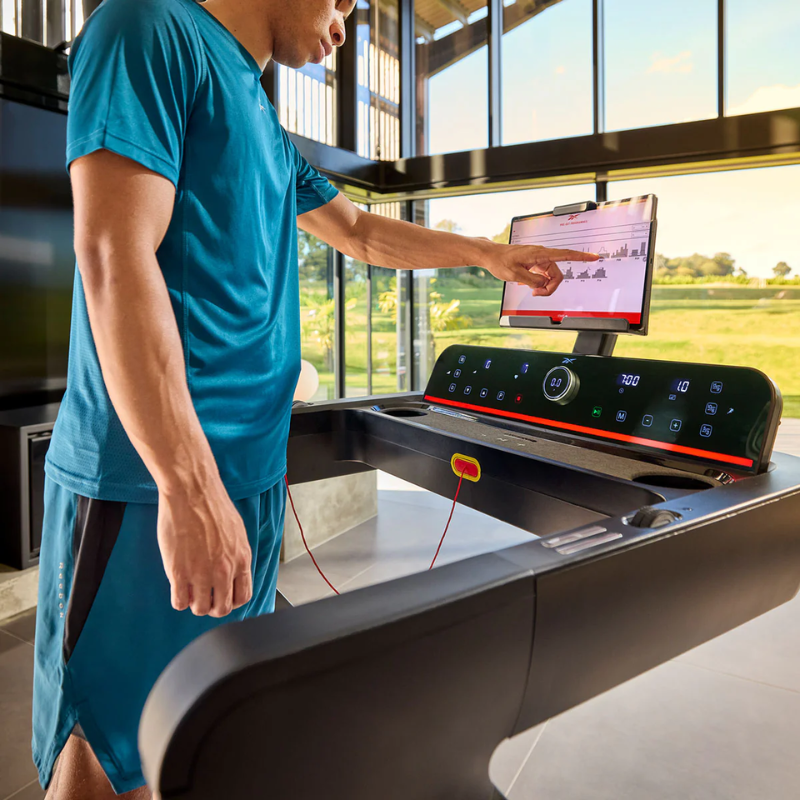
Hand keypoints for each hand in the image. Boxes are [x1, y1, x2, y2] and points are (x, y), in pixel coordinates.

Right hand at [157, 480, 252, 617]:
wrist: (192, 491)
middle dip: (213, 606)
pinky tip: (178, 587)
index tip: (222, 596)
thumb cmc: (212, 505)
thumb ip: (236, 555)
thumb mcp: (236, 532)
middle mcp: (224, 570)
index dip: (232, 601)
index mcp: (241, 559)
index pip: (244, 597)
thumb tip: (233, 571)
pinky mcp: (179, 572)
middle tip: (204, 597)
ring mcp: (201, 573)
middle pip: (222, 608)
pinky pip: (179, 603)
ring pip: (200, 609)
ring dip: (194, 603)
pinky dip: (179, 600)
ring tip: (189, 590)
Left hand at [480, 242, 599, 296]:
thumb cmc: (501, 261)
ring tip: (531, 291)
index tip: (594, 257)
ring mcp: (539, 260)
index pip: (565, 254)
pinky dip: (540, 283)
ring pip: (550, 276)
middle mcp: (542, 255)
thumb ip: (532, 281)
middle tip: (535, 294)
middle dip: (550, 287)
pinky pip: (544, 275)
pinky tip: (531, 286)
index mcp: (539, 254)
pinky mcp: (535, 264)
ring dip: (544, 287)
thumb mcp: (515, 274)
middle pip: (557, 274)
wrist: (491, 255)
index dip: (581, 257)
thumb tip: (543, 285)